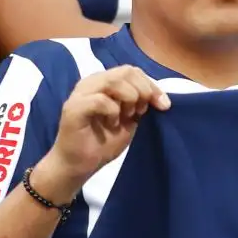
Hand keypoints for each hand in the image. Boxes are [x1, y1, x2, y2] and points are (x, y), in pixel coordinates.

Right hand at [27, 66, 169, 200]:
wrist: (78, 166)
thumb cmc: (102, 143)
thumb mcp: (129, 121)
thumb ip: (139, 105)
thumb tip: (157, 96)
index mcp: (104, 82)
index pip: (132, 71)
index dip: (151, 85)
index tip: (164, 105)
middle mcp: (91, 83)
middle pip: (125, 72)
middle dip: (143, 91)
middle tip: (141, 112)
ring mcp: (80, 93)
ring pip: (113, 82)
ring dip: (128, 99)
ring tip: (127, 116)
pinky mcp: (73, 108)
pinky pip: (100, 100)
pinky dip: (112, 112)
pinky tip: (112, 124)